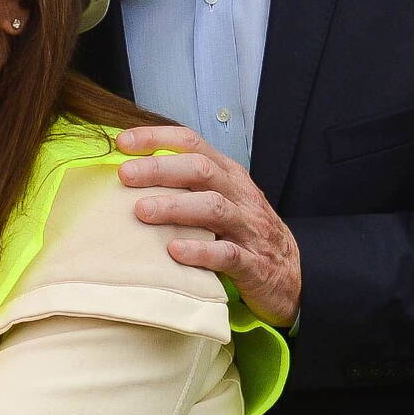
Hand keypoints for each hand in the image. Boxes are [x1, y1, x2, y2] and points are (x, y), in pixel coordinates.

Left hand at [116, 125, 300, 328]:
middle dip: (160, 169)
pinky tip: (174, 251)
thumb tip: (130, 175)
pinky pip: (227, 254)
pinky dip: (200, 251)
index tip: (123, 142)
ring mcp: (249, 228)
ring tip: (141, 211)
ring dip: (175, 207)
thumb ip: (186, 187)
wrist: (291, 276)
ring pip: (214, 207)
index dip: (158, 138)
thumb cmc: (243, 234)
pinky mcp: (254, 263)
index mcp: (229, 175)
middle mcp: (239, 195)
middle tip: (125, 175)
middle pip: (201, 170)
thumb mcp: (220, 200)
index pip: (193, 143)